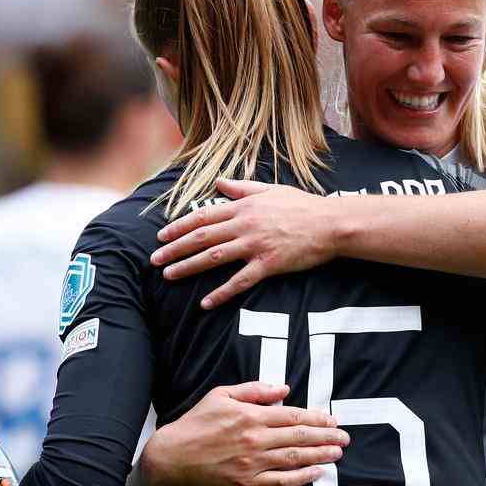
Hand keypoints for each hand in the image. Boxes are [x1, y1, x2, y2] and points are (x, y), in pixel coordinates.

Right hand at [139, 382, 349, 485]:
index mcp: (251, 415)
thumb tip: (284, 388)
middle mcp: (255, 439)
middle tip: (345, 437)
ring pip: (294, 458)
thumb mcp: (222, 395)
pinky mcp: (246, 482)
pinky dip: (301, 477)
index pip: (293, 416)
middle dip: (326, 436)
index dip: (316, 418)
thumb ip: (255, 389)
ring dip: (320, 455)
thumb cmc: (197, 423)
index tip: (332, 419)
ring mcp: (252, 462)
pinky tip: (316, 472)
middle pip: (299, 437)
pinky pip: (280, 480)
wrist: (172, 456)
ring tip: (338, 453)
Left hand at [150, 179, 339, 308]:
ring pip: (214, 257)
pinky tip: (206, 303)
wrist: (330, 223)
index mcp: (244, 207)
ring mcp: (256, 245)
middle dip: (175, 248)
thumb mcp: (271, 190)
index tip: (161, 235)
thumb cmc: (303, 205)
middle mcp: (245, 225)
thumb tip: (219, 182)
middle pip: (202, 237)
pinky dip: (221, 293)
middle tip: (154, 259)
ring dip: (189, 267)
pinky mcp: (269, 264)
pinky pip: (240, 281)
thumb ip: (242, 188)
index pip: (203, 216)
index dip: (179, 226)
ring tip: (169, 276)